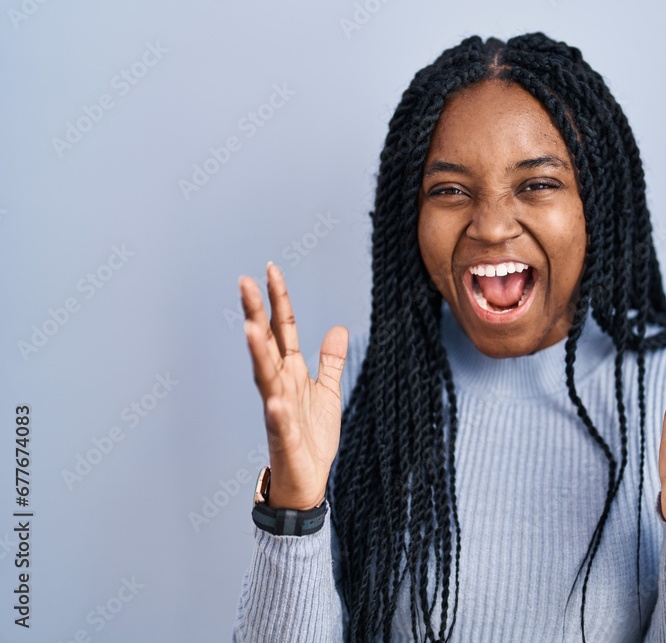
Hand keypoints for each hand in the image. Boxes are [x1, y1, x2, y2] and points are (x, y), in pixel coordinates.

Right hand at [240, 262, 348, 510]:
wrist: (308, 480)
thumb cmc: (313, 437)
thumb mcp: (328, 392)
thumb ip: (331, 361)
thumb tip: (338, 328)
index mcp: (292, 372)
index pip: (283, 329)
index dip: (278, 300)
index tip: (270, 269)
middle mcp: (280, 386)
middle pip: (266, 344)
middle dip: (255, 314)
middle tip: (243, 283)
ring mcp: (278, 411)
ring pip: (265, 377)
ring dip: (257, 354)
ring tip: (251, 329)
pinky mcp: (284, 438)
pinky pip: (279, 423)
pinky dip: (277, 411)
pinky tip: (276, 400)